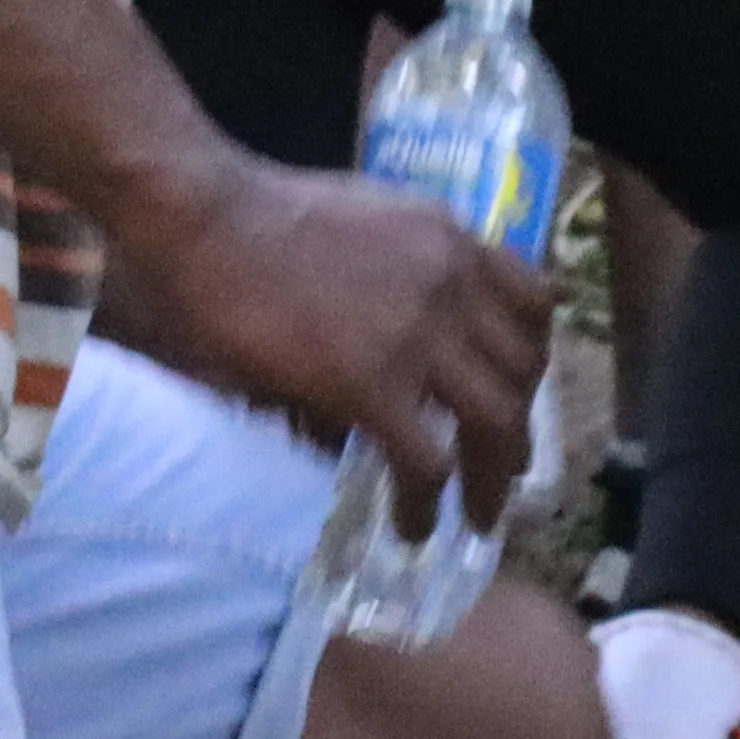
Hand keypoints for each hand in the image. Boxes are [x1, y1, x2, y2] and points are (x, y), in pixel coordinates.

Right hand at [122, 152, 554, 540]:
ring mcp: (416, 333)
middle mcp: (451, 281)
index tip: (517, 392)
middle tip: (507, 471)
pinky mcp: (371, 383)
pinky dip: (427, 503)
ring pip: (494, 422)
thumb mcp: (363, 220)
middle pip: (522, 372)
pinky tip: (411, 525)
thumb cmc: (259, 213)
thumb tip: (402, 339)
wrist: (204, 217)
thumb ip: (400, 271)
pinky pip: (428, 460)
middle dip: (520, 430)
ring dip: (492, 479)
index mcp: (449, 237)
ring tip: (476, 517)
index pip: (535, 303)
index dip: (532, 359)